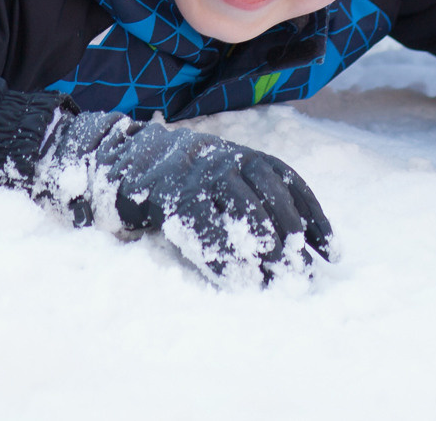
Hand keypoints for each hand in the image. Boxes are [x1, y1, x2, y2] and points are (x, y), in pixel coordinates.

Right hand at [26, 110, 334, 286]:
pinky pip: (207, 232)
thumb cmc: (161, 174)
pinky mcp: (171, 196)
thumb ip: (236, 192)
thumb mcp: (205, 171)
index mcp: (235, 151)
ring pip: (244, 216)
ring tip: (277, 284)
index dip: (313, 218)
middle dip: (292, 243)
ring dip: (265, 254)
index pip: (287, 181)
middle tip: (303, 277)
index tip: (332, 252)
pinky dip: (225, 261)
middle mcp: (222, 158)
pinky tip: (238, 284)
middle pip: (272, 201)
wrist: (103, 156)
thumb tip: (283, 240)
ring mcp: (196, 174)